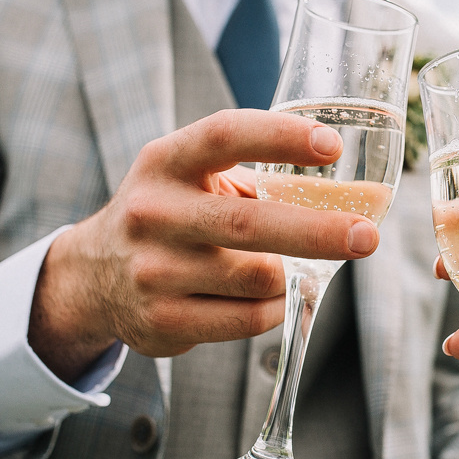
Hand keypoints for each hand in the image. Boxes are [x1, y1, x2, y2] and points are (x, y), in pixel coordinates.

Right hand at [29, 109, 381, 379]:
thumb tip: (358, 194)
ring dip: (295, 274)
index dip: (280, 137)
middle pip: (248, 223)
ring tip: (313, 264)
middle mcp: (153, 213)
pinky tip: (284, 294)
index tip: (331, 145)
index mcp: (166, 162)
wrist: (93, 275)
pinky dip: (279, 308)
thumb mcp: (195, 178)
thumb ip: (260, 179)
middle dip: (317, 231)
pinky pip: (246, 319)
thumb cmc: (171, 213)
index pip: (224, 136)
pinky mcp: (162, 321)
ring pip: (255, 278)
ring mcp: (153, 271)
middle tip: (366, 235)